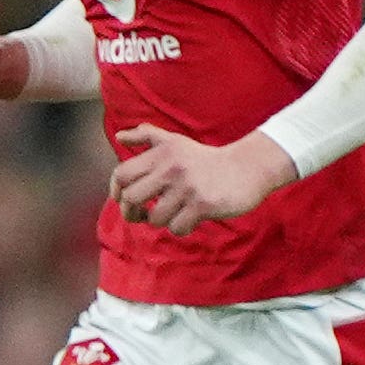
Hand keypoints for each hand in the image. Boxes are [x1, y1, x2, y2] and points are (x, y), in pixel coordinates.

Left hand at [109, 126, 296, 235]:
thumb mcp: (175, 141)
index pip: (121, 174)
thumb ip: (147, 136)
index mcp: (161, 153)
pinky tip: (190, 218)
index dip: (116, 191)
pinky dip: (181, 228)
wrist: (248, 167)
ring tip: (174, 213)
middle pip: (131, 199)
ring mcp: (187, 187)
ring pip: (155, 218)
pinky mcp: (203, 204)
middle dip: (132, 212)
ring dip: (162, 221)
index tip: (123, 199)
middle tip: (142, 214)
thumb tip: (119, 136)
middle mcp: (171, 168)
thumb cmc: (206, 158)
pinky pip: (177, 228)